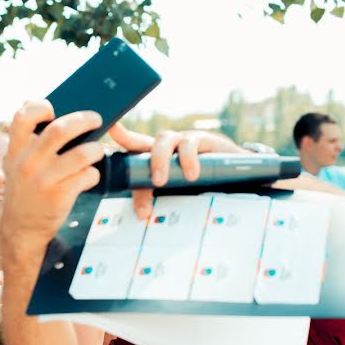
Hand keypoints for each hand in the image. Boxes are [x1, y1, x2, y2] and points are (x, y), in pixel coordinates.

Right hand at [1, 102, 104, 252]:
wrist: (21, 228)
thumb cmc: (24, 190)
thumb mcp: (15, 164)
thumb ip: (24, 139)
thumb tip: (38, 105)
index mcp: (16, 150)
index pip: (23, 116)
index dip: (40, 107)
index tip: (53, 110)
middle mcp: (28, 163)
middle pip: (60, 129)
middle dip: (84, 120)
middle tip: (96, 119)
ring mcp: (44, 179)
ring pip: (81, 153)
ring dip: (96, 149)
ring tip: (98, 151)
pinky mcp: (60, 195)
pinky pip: (87, 176)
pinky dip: (93, 174)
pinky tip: (89, 176)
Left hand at [108, 123, 247, 218]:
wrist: (233, 172)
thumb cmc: (196, 179)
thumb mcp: (174, 189)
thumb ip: (156, 196)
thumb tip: (143, 215)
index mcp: (153, 155)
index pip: (133, 145)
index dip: (122, 136)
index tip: (111, 128)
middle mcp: (165, 145)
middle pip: (146, 142)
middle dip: (141, 158)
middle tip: (152, 183)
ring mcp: (182, 140)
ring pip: (164, 139)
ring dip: (161, 161)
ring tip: (163, 182)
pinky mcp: (202, 139)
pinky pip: (190, 144)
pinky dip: (188, 160)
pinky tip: (191, 175)